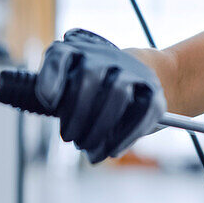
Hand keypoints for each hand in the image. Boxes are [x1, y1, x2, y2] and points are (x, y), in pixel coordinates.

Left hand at [34, 28, 165, 162]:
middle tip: (70, 139)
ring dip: (100, 126)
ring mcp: (133, 70)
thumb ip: (67, 107)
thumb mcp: (75, 91)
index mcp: (79, 51)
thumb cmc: (98, 92)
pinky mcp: (154, 90)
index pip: (61, 55)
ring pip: (117, 93)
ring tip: (88, 147)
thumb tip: (71, 134)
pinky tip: (113, 151)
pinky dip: (126, 135)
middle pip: (89, 76)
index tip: (49, 102)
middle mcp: (106, 55)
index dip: (52, 77)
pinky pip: (143, 112)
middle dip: (77, 113)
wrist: (145, 79)